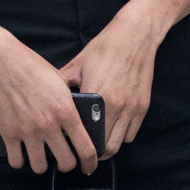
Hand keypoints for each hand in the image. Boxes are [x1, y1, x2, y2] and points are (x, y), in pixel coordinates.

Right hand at [0, 26, 97, 174]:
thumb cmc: (30, 65)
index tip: (89, 165)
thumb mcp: (60, 80)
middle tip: (64, 160)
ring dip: (42, 164)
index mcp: (65, 110)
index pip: (85, 147)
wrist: (0, 60)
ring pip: (39, 167)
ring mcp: (27, 130)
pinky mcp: (7, 132)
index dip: (90, 162)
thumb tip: (77, 118)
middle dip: (67, 164)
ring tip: (42, 157)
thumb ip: (69, 102)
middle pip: (65, 162)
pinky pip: (16, 161)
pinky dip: (20, 161)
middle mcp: (48, 124)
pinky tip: (22, 154)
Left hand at [62, 7, 161, 155]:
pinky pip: (131, 133)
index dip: (78, 146)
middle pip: (104, 147)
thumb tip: (47, 98)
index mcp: (96, 95)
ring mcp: (131, 108)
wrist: (135, 36)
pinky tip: (113, 128)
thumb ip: (62, 84)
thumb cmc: (105, 48)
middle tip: (85, 152)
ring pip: (119, 143)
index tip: (72, 149)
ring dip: (108, 145)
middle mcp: (115, 106)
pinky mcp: (142, 106)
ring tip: (99, 142)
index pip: (85, 135)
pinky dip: (122, 135)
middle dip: (94, 153)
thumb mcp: (78, 64)